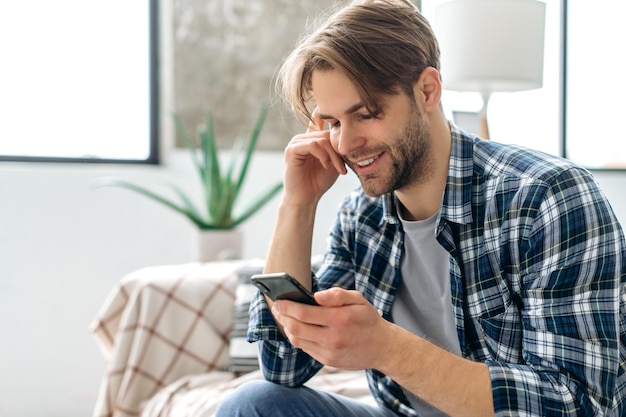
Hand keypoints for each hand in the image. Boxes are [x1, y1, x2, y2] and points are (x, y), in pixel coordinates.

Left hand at [272, 287, 391, 370]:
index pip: (303, 312)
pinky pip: (305, 348)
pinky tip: (298, 328)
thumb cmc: (368, 319)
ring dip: (287, 328)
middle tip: (277, 307)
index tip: (278, 300)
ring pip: (297, 340)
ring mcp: (329, 352)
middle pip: (295, 328)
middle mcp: (333, 338)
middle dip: (282, 316)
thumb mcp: (358, 300)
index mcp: (340, 319)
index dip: (286, 306)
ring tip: (285, 317)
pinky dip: (298, 337)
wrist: (382, 347)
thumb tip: (315, 295)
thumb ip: (337, 295)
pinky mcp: (328, 361)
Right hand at [282, 109, 346, 204]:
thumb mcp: (335, 162)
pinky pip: (312, 145)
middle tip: (343, 167)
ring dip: (333, 155)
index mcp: (311, 139)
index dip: (330, 116)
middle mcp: (302, 138)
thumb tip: (358, 136)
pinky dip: (323, 155)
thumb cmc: (320, 181)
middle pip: (327, 134)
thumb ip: (339, 148)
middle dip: (338, 151)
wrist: (307, 198)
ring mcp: (295, 143)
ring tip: (337, 168)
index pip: (319, 119)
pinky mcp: (292, 150)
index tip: (345, 116)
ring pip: (321, 140)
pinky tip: (326, 166)